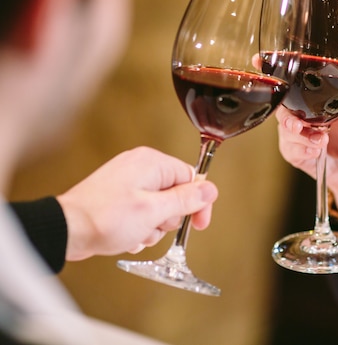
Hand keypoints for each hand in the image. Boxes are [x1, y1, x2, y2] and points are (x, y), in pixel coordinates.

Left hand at [57, 146, 217, 260]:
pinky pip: (142, 211)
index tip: (198, 226)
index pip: (191, 178)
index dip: (197, 204)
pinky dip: (139, 227)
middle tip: (152, 226)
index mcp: (152, 163)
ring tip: (136, 233)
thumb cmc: (105, 219)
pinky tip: (127, 236)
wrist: (66, 230)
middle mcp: (141, 167)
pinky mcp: (118, 196)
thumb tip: (210, 189)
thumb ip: (185, 199)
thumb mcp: (154, 211)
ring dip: (153, 227)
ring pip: (159, 207)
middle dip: (168, 218)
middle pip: (176, 194)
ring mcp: (128, 181)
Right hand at [276, 81, 337, 218]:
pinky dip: (302, 149)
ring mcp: (298, 134)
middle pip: (282, 106)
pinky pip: (290, 150)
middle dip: (285, 113)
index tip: (259, 61)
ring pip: (285, 129)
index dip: (272, 70)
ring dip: (299, 135)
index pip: (292, 83)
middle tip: (298, 123)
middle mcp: (303, 114)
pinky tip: (316, 150)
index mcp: (316, 99)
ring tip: (320, 139)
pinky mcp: (297, 154)